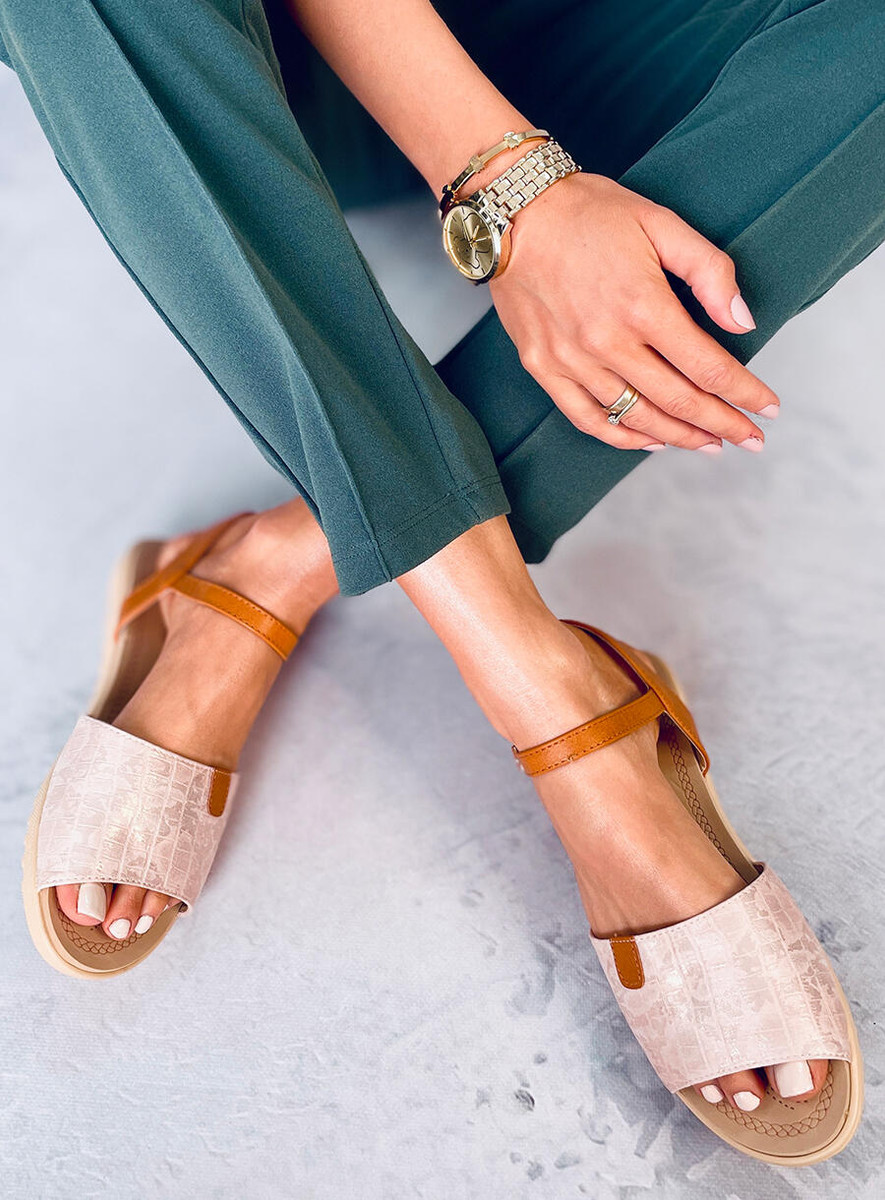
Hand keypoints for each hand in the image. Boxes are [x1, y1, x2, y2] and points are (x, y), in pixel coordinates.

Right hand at [489, 172, 779, 450]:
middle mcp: (608, 342)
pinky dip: (622, 437)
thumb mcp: (661, 223)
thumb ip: (709, 271)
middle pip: (679, 401)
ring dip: (679, 437)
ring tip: (708, 444)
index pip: (709, 367)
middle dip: (722, 425)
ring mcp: (572, 359)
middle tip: (750, 439)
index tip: (767, 408)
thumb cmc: (587, 212)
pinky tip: (649, 441)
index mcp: (643, 305)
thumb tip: (743, 321)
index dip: (744, 393)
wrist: (513, 212)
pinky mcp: (543, 366)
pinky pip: (588, 418)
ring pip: (636, 417)